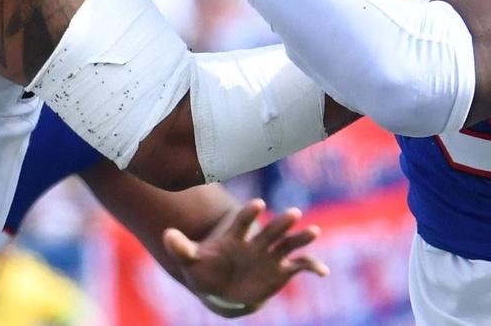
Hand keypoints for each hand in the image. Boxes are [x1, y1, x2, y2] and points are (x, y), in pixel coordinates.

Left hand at [164, 199, 327, 317]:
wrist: (221, 288)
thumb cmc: (206, 270)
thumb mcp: (191, 260)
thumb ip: (181, 247)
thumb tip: (166, 234)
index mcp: (236, 236)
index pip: (243, 222)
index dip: (250, 214)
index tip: (257, 204)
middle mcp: (257, 242)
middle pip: (271, 229)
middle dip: (281, 222)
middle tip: (293, 212)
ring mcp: (271, 255)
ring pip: (288, 243)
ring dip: (301, 237)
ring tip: (314, 231)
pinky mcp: (282, 270)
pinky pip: (300, 266)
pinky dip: (312, 267)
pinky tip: (324, 272)